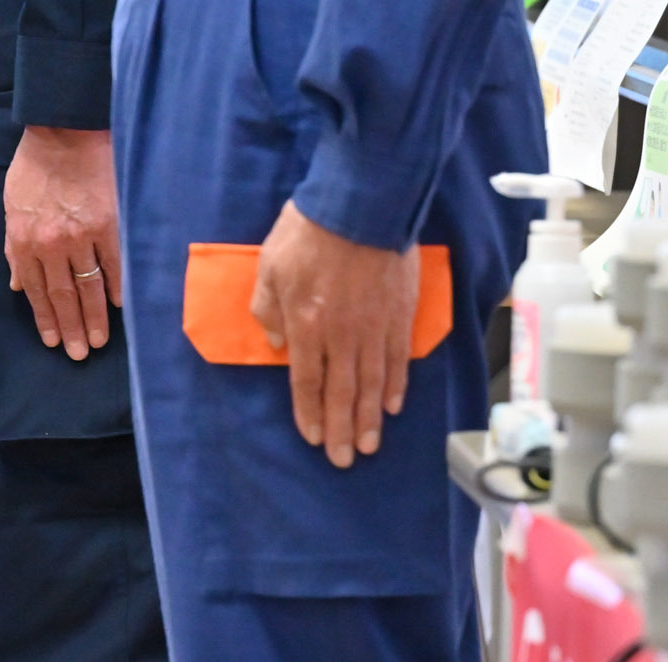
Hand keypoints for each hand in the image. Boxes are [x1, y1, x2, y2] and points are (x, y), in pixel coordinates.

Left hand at [4, 125, 120, 357]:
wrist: (63, 133)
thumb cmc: (35, 168)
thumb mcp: (12, 206)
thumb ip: (15, 247)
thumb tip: (17, 283)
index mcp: (24, 239)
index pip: (35, 289)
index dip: (44, 317)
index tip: (52, 340)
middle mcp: (50, 243)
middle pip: (62, 295)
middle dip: (70, 327)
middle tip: (78, 354)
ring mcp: (81, 236)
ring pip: (88, 287)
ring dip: (94, 317)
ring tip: (98, 341)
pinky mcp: (108, 225)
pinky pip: (114, 265)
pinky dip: (117, 287)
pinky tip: (121, 307)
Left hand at [249, 200, 418, 468]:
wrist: (360, 207)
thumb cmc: (307, 233)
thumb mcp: (269, 266)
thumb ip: (268, 309)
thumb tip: (276, 345)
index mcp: (305, 324)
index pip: (305, 379)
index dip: (309, 411)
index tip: (314, 438)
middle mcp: (341, 335)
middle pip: (341, 391)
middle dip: (341, 429)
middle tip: (344, 460)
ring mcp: (374, 328)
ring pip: (372, 384)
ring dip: (369, 418)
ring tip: (368, 446)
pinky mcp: (399, 317)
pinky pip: (397, 361)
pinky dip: (395, 386)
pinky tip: (392, 407)